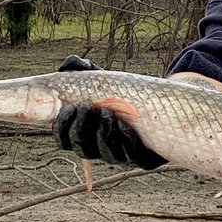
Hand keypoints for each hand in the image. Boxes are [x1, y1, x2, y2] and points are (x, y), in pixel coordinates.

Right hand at [52, 55, 166, 169]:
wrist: (160, 106)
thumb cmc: (123, 93)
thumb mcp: (103, 79)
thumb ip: (84, 69)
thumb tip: (69, 63)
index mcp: (84, 133)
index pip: (64, 140)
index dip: (62, 128)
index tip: (69, 107)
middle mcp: (99, 148)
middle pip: (81, 149)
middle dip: (80, 129)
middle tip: (86, 107)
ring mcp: (120, 155)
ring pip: (105, 154)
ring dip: (102, 134)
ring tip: (106, 112)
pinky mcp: (142, 158)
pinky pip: (130, 156)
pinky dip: (125, 140)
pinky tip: (124, 124)